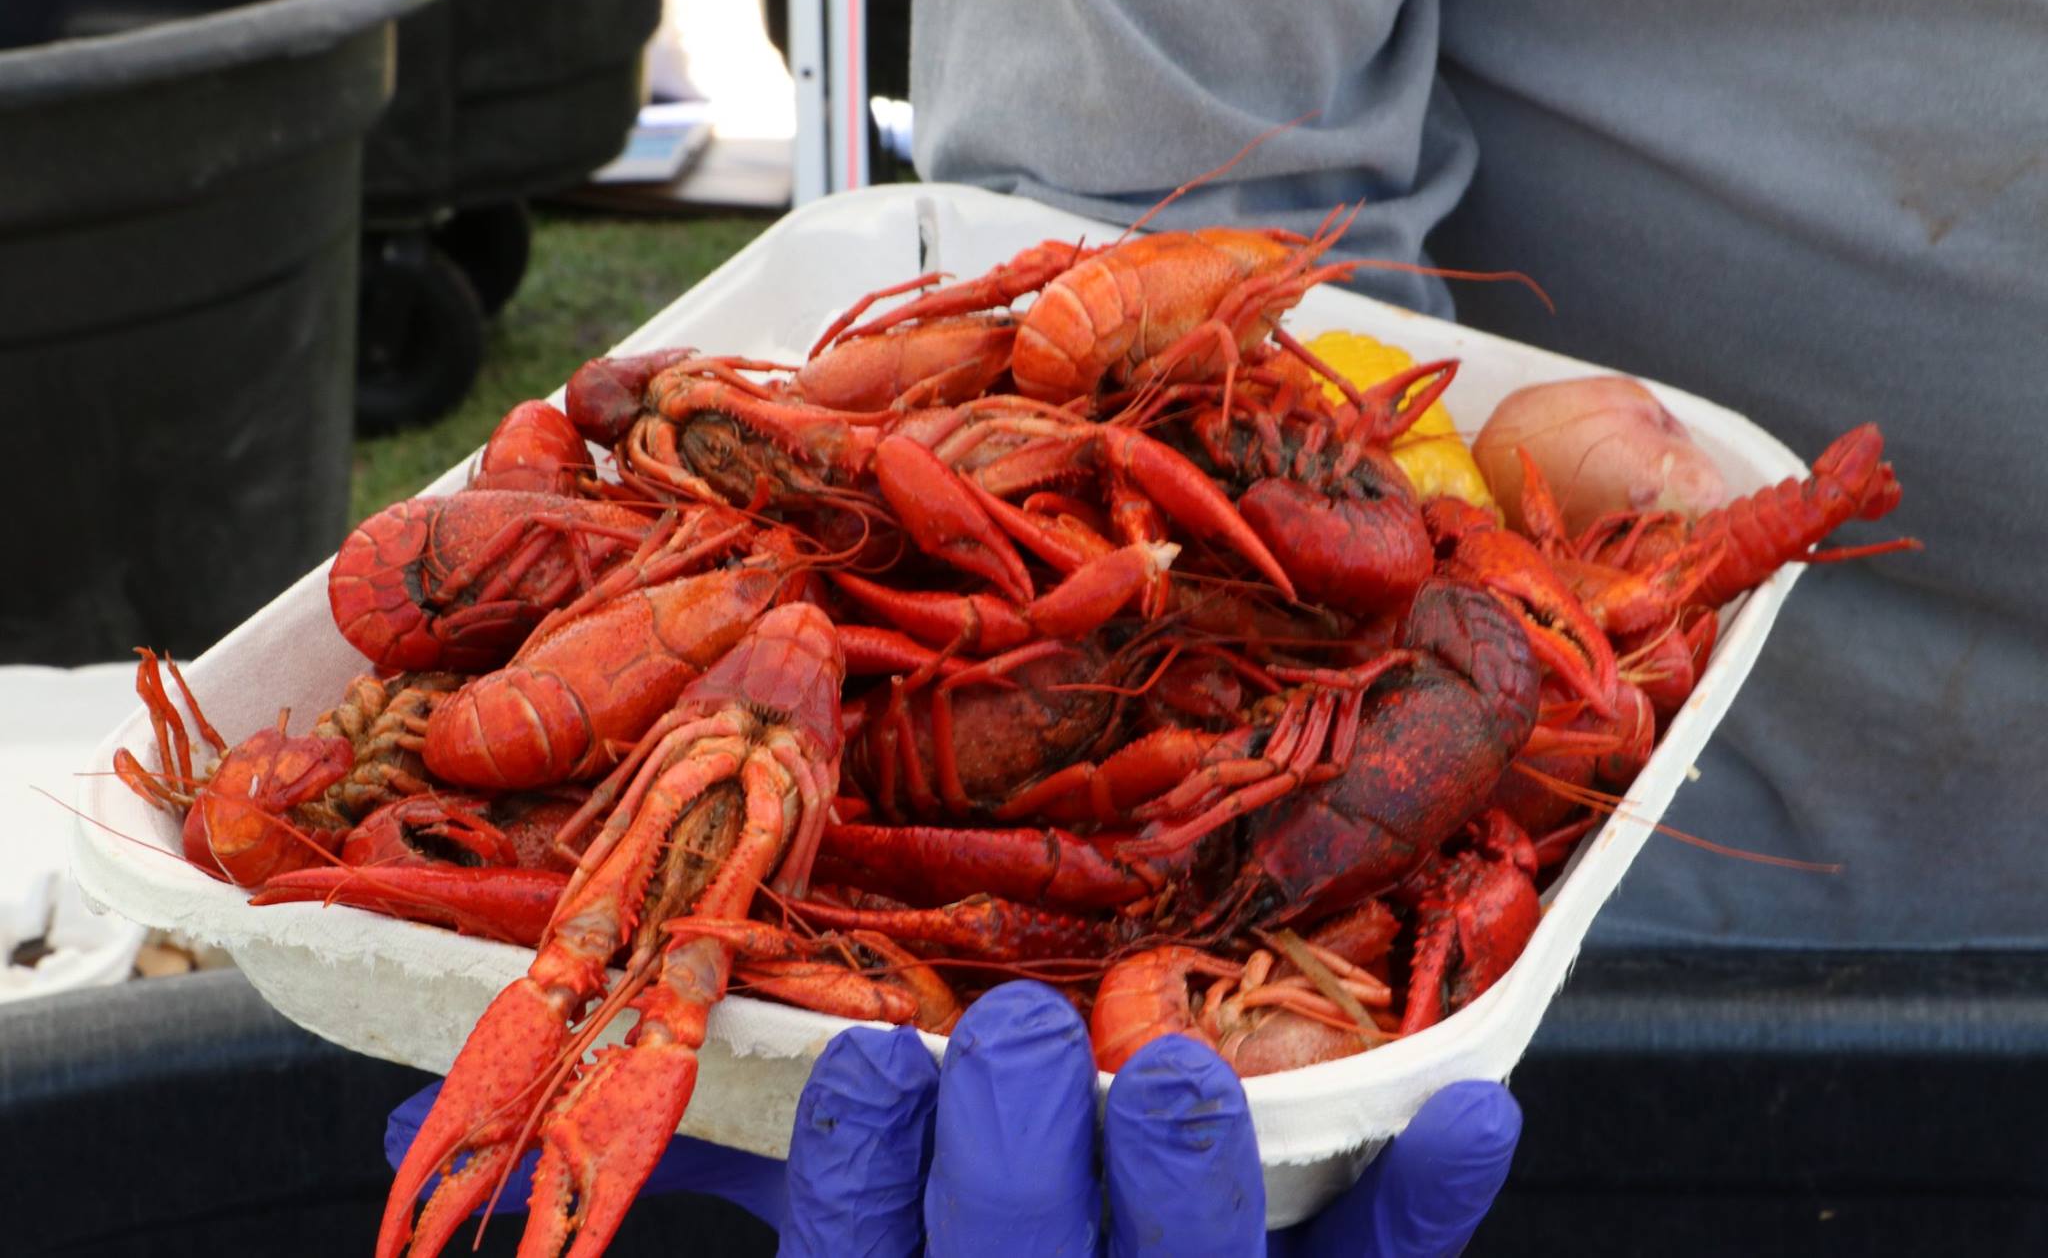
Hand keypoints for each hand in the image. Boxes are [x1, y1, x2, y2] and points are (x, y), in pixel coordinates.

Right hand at [385, 980, 1519, 1255]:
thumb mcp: (851, 1252)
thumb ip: (775, 1178)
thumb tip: (588, 1073)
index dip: (862, 1178)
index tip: (871, 1058)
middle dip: (1017, 1157)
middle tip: (1017, 1034)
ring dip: (1183, 1184)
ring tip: (1167, 1068)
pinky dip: (1417, 1202)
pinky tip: (1467, 1109)